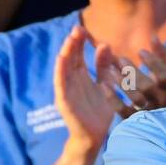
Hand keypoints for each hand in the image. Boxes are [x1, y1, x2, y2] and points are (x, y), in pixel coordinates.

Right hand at [54, 25, 126, 154]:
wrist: (94, 136)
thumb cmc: (99, 111)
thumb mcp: (104, 84)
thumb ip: (103, 67)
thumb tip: (104, 44)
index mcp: (81, 77)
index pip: (78, 55)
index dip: (79, 42)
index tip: (82, 28)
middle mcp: (72, 81)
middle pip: (70, 59)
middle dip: (72, 44)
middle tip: (76, 29)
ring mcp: (66, 91)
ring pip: (64, 69)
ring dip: (66, 54)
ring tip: (69, 41)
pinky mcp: (64, 101)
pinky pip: (61, 85)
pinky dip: (60, 72)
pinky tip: (61, 60)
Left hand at [97, 35, 165, 113]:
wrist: (150, 118)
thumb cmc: (154, 88)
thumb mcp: (160, 73)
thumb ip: (160, 55)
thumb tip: (154, 36)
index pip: (164, 75)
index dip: (153, 63)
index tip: (140, 51)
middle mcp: (160, 101)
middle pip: (148, 86)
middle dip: (133, 71)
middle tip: (120, 58)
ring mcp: (147, 112)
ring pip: (136, 98)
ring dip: (123, 83)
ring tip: (110, 70)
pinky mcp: (133, 120)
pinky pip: (123, 111)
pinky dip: (113, 98)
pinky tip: (103, 85)